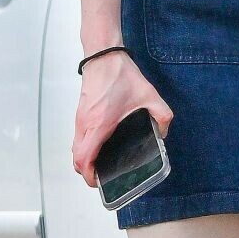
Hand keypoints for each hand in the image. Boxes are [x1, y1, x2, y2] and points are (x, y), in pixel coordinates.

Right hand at [72, 50, 173, 188]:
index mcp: (100, 122)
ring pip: (75, 149)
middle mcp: (85, 123)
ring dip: (85, 161)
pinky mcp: (80, 114)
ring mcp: (80, 119)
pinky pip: (78, 139)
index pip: (84, 158)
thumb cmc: (119, 73)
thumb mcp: (149, 95)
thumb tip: (163, 133)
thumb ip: (162, 115)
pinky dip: (84, 149)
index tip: (100, 182)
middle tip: (103, 177)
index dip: (90, 176)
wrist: (103, 55)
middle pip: (76, 159)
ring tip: (102, 165)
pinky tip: (100, 147)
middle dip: (87, 173)